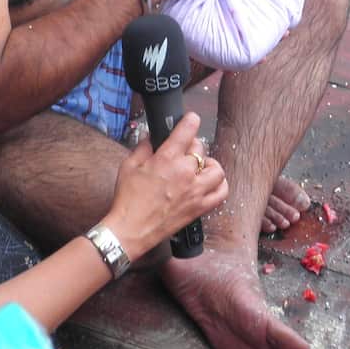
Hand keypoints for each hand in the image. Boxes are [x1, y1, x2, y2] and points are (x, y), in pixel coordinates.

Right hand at [100, 112, 227, 260]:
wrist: (130, 230)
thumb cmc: (128, 200)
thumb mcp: (128, 165)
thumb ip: (143, 147)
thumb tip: (151, 137)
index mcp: (167, 159)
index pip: (187, 130)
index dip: (191, 120)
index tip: (191, 119)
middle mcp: (185, 173)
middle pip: (200, 148)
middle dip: (192, 146)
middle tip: (183, 150)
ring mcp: (195, 191)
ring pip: (216, 169)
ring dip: (210, 164)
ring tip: (200, 166)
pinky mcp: (199, 207)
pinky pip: (221, 193)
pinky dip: (220, 185)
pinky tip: (210, 183)